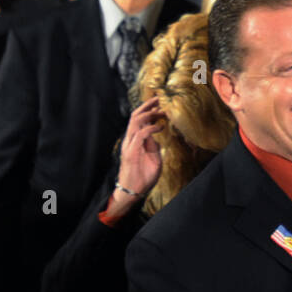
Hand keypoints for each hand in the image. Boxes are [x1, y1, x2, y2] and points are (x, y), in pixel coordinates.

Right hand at [104, 97, 164, 220]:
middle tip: (160, 99)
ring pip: (135, 122)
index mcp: (134, 141)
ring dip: (149, 114)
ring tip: (161, 111)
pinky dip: (151, 128)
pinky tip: (160, 127)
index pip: (139, 120)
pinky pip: (140, 135)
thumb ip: (153, 146)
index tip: (160, 104)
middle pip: (135, 116)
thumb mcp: (153, 158)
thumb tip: (156, 138)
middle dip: (147, 106)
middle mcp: (130, 140)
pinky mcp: (131, 153)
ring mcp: (129, 145)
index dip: (148, 110)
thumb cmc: (143, 177)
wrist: (133, 191)